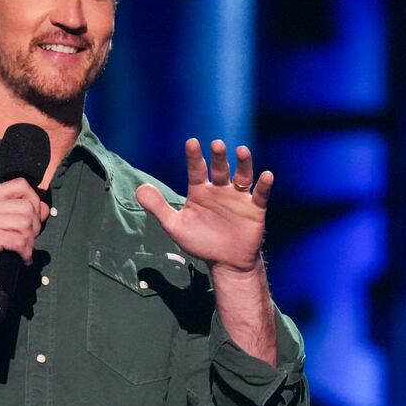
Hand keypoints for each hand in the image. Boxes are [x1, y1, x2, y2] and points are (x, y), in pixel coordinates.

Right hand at [0, 179, 49, 293]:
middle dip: (36, 225)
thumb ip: (15, 212)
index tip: (35, 218)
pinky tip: (22, 259)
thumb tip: (44, 208)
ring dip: (31, 241)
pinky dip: (26, 252)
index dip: (35, 200)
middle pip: (27, 206)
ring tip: (25, 250)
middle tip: (29, 240)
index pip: (21, 184)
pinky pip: (19, 241)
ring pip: (25, 223)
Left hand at [135, 138, 274, 272]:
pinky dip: (264, 185)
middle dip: (219, 157)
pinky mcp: (254, 209)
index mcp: (200, 191)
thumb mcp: (175, 226)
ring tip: (242, 150)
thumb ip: (158, 207)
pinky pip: (260, 194)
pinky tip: (266, 175)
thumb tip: (139, 188)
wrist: (226, 263)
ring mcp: (238, 198)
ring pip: (242, 176)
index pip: (197, 169)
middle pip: (221, 169)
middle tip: (217, 145)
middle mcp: (220, 189)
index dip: (194, 157)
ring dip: (243, 163)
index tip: (191, 142)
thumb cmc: (201, 242)